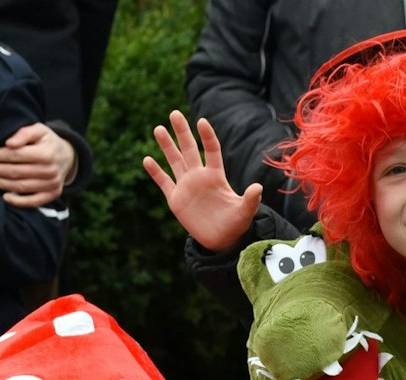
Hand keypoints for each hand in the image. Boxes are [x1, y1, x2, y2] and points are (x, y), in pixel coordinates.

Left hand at [0, 122, 74, 206]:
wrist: (67, 157)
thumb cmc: (48, 142)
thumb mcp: (39, 130)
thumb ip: (24, 133)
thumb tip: (8, 143)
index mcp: (46, 153)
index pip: (16, 155)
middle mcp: (50, 170)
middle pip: (16, 172)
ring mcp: (51, 184)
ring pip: (20, 187)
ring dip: (1, 184)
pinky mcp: (52, 195)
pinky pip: (33, 202)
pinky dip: (18, 202)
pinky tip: (4, 197)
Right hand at [143, 110, 262, 252]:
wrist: (221, 240)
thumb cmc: (236, 224)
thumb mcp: (244, 212)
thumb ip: (250, 199)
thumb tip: (258, 187)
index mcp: (216, 176)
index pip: (211, 151)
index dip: (207, 137)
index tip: (201, 121)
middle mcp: (199, 177)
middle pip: (189, 149)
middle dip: (181, 132)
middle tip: (174, 113)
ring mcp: (186, 186)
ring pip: (174, 161)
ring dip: (166, 146)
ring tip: (158, 128)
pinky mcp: (176, 199)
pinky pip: (164, 182)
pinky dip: (156, 172)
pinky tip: (147, 159)